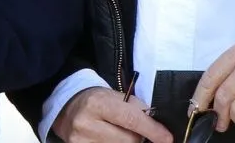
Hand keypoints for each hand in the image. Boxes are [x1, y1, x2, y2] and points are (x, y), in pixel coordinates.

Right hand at [51, 86, 173, 142]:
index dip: (152, 130)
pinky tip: (115, 140)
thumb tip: (159, 128)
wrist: (67, 108)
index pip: (130, 119)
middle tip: (139, 132)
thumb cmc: (97, 101)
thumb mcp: (115, 96)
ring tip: (121, 134)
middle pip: (128, 141)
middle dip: (140, 138)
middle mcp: (86, 124)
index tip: (167, 138)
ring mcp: (81, 141)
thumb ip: (136, 110)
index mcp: (97, 103)